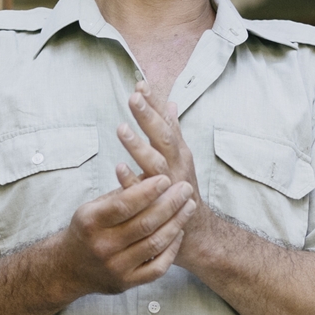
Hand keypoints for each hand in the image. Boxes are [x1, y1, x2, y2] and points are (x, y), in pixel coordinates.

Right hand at [49, 171, 196, 296]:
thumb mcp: (93, 207)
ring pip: (155, 244)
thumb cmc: (87, 231)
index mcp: (91, 222)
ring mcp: (115, 266)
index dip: (148, 191)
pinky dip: (172, 248)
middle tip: (185, 188)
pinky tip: (178, 232)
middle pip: (145, 223)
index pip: (124, 205)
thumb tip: (151, 174)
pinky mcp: (126, 282)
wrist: (69, 267)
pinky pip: (157, 267)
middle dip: (170, 203)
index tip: (166, 179)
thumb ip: (120, 194)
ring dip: (176, 222)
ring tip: (188, 206)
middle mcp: (102, 246)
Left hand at [117, 83, 218, 266]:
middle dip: (148, 117)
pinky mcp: (160, 206)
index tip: (141, 84)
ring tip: (122, 129)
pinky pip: (144, 193)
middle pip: (163, 138)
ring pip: (155, 163)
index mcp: (178, 151)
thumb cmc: (180, 189)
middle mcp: (177, 165)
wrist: (195, 231)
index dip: (155, 104)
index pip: (166, 122)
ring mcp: (169, 186)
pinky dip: (132, 180)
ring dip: (139, 146)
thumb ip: (172, 129)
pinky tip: (119, 169)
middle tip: (133, 97)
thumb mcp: (179, 156)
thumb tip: (169, 102)